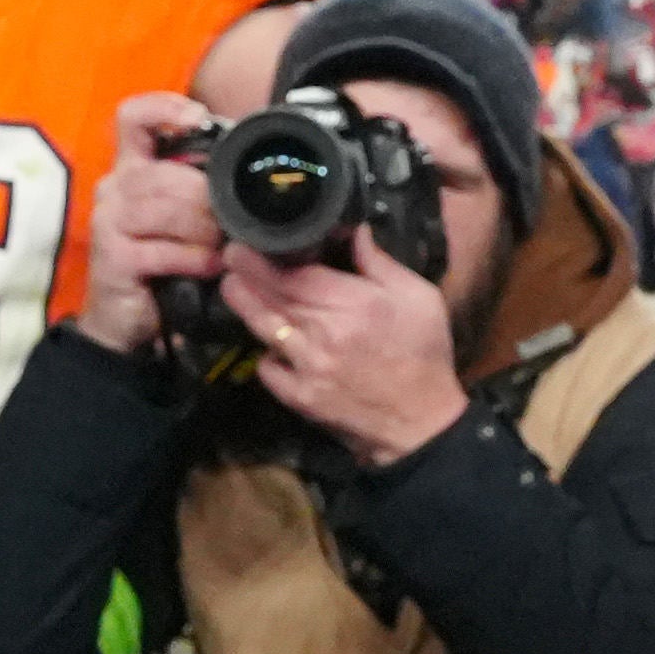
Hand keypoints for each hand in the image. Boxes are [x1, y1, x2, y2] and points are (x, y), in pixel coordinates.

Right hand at [69, 90, 223, 360]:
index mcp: (131, 169)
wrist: (127, 320)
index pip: (133, 118)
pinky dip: (195, 259)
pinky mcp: (112, 256)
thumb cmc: (162, 263)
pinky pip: (165, 249)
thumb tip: (250, 171)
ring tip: (219, 247)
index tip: (199, 117)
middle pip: (165, 173)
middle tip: (227, 223)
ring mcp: (108, 221)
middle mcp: (114, 188)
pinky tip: (208, 267)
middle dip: (206, 198)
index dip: (165, 108)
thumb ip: (201, 188)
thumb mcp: (183, 218)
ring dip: (204, 230)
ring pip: (167, 208)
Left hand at [226, 234, 470, 466]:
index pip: (294, 277)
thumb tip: (354, 230)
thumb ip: (381, 263)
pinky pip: (269, 370)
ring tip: (232, 287)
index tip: (242, 244)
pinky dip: (265, 354)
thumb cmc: (424, 354)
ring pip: (266, 330)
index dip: (262, 260)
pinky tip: (268, 342)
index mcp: (353, 305)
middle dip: (244, 276)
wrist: (421, 423)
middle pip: (272, 299)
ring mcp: (308, 369)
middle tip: (229, 257)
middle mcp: (324, 335)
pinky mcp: (301, 398)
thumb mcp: (419, 297)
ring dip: (244, 307)